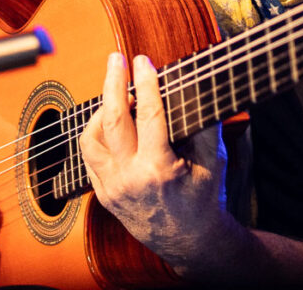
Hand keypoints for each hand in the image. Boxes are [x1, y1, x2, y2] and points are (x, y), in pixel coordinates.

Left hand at [80, 52, 230, 274]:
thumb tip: (195, 85)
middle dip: (112, 83)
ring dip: (99, 111)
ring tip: (113, 93)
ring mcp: (112, 188)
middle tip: (116, 59)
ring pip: (90, 139)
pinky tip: (107, 121)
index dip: (146, 83)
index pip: (149, 115)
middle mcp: (130, 179)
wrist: (190, 242)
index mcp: (160, 169)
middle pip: (113, 121)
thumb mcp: (213, 161)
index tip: (144, 61)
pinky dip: (95, 134)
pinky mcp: (103, 195)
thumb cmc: (204, 198)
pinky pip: (88, 157)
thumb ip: (204, 124)